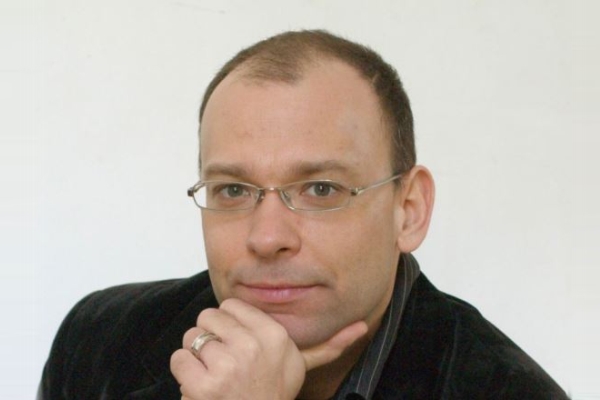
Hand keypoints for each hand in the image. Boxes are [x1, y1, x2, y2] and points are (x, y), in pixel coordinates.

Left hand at [170, 298, 366, 399]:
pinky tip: (202, 388)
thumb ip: (329, 346)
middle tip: (226, 365)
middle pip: (208, 317)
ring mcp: (230, 366)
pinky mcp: (205, 385)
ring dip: (196, 359)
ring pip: (191, 337)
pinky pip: (179, 358)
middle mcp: (255, 346)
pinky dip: (184, 374)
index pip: (230, 306)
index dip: (230, 327)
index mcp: (276, 336)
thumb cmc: (271, 395)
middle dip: (211, 339)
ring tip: (216, 378)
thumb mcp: (301, 367)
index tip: (241, 349)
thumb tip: (363, 326)